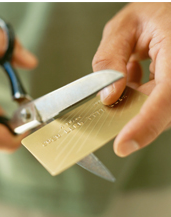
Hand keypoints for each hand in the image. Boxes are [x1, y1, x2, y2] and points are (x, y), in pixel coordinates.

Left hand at [92, 3, 170, 156]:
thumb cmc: (156, 10)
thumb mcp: (124, 26)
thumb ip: (110, 59)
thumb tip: (108, 97)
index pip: (167, 96)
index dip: (145, 124)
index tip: (123, 145)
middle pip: (163, 111)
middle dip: (131, 113)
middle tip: (110, 102)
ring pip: (161, 110)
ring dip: (135, 101)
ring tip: (131, 70)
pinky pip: (159, 103)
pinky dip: (140, 95)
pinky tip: (136, 73)